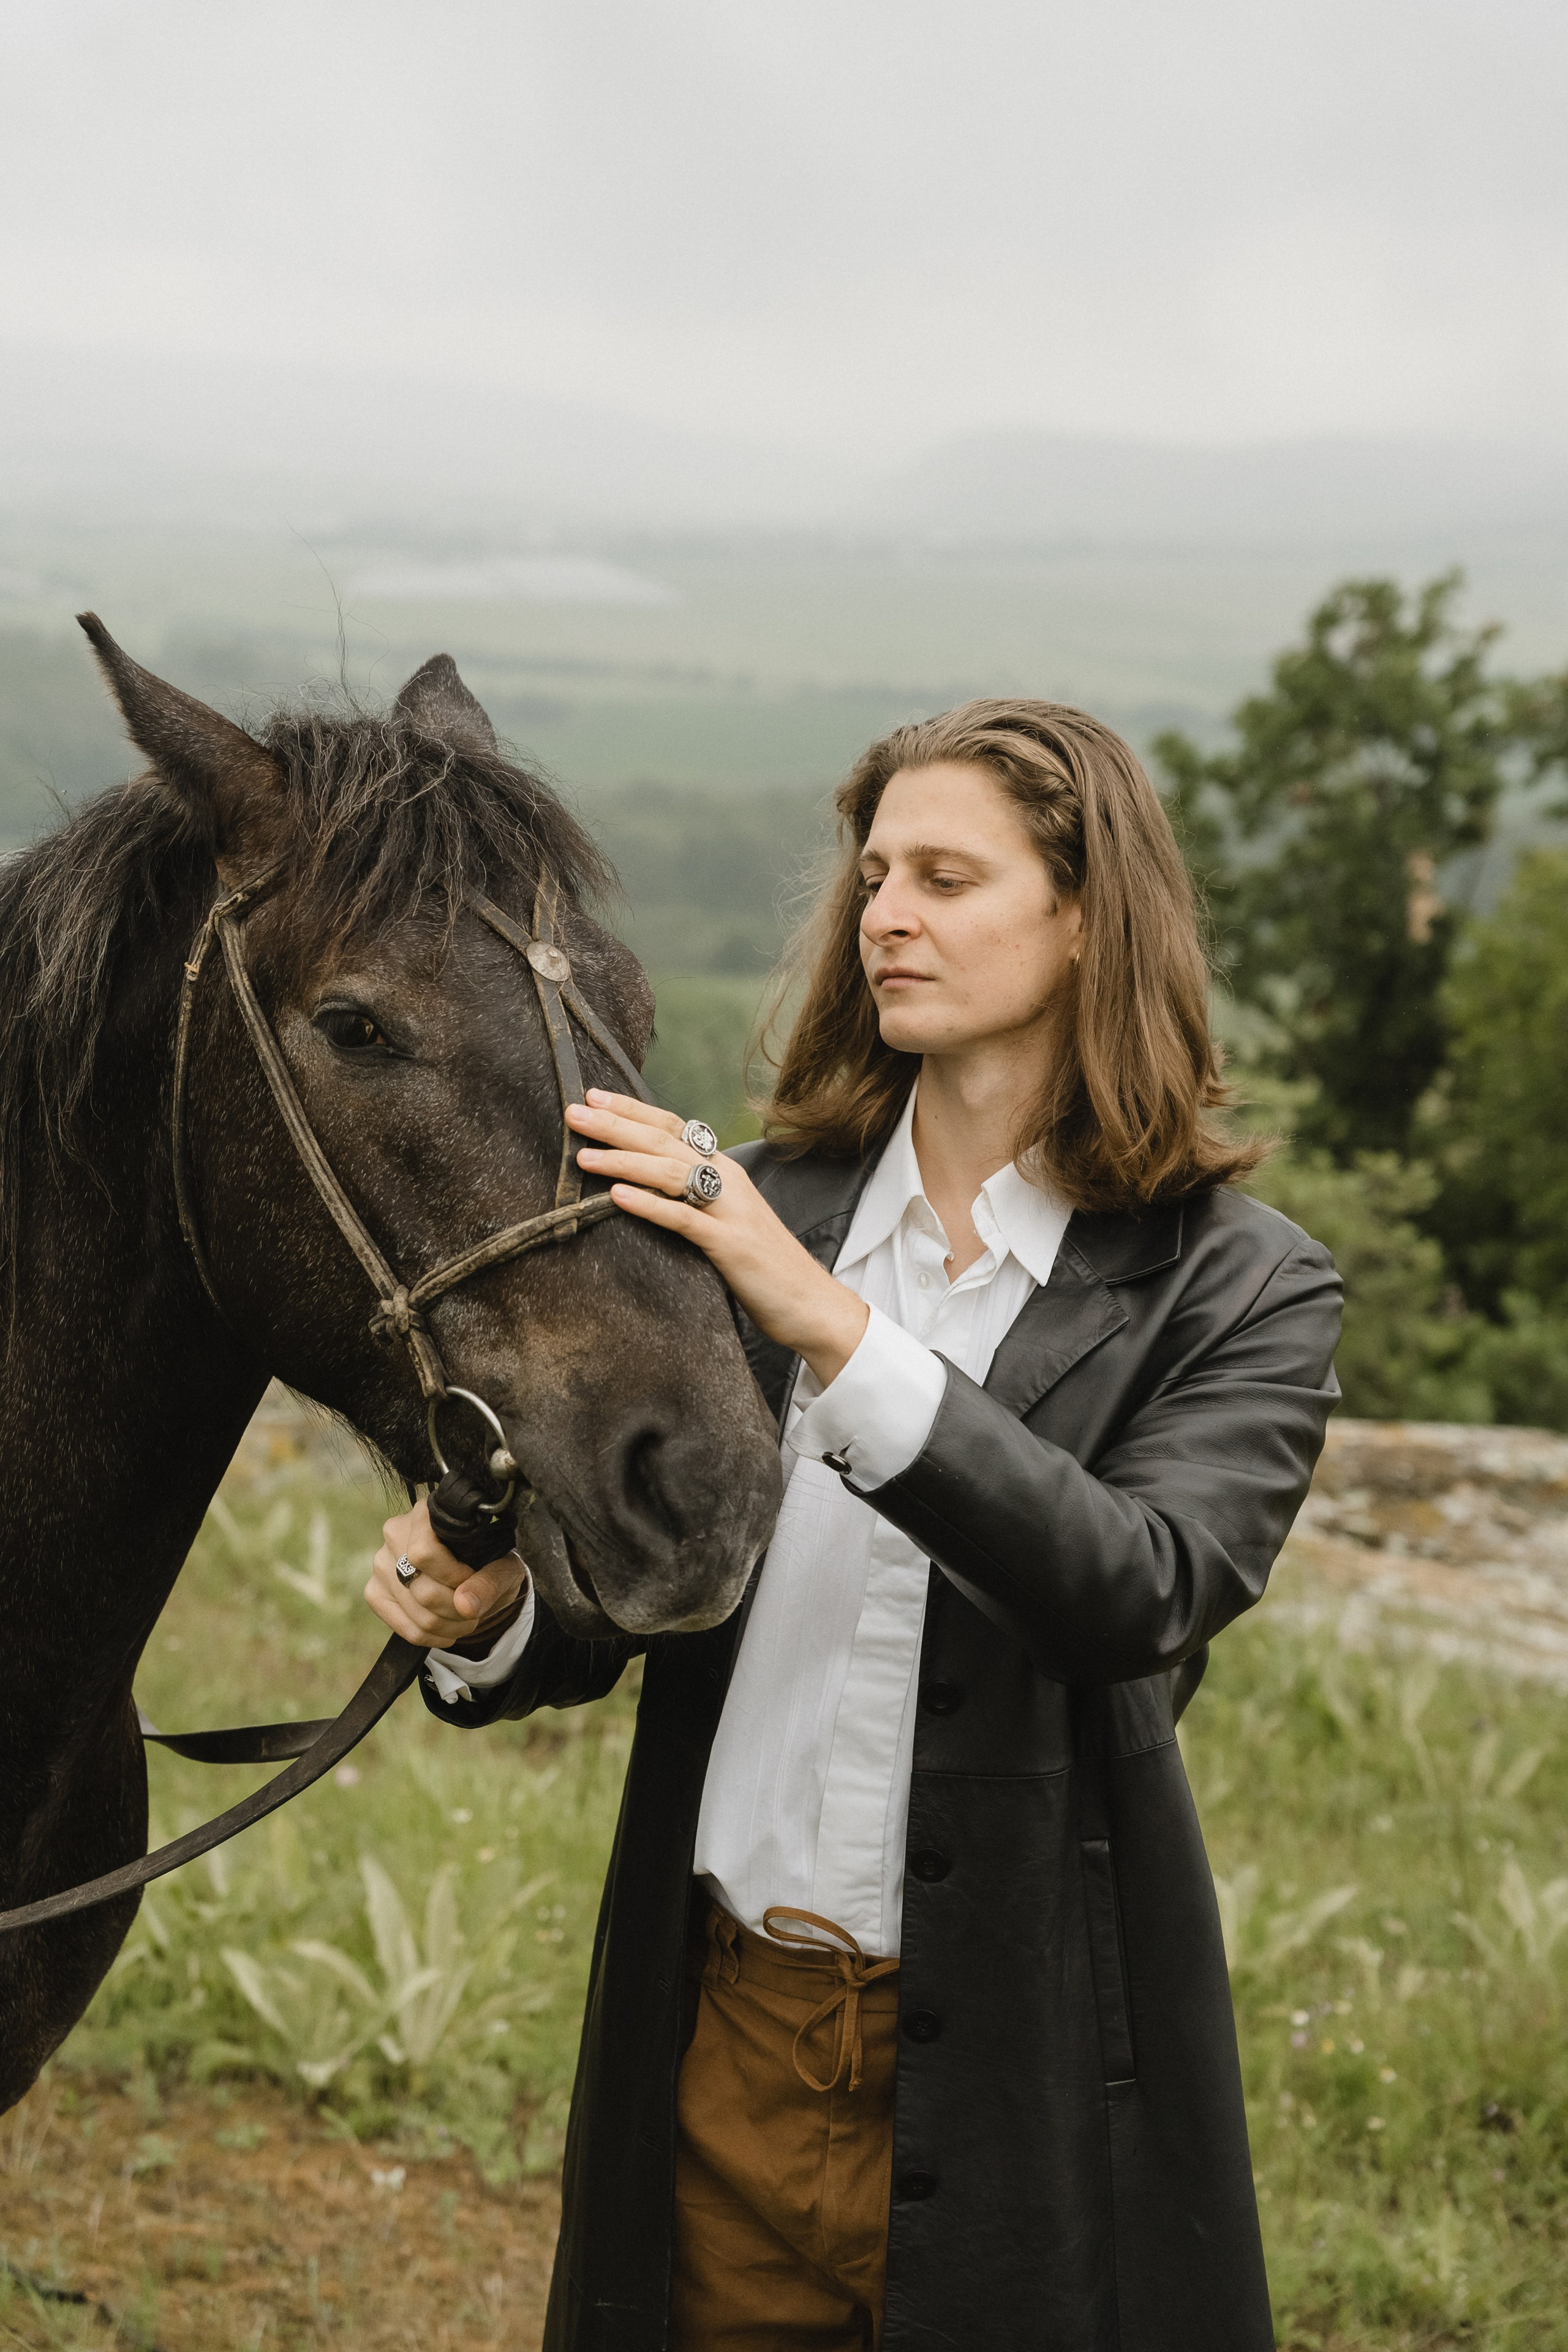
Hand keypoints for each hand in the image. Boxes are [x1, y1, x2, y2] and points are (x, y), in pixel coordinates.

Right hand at [365, 1499, 528, 1651]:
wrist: (473, 1574)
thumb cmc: (489, 1562)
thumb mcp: (502, 1567)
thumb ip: (489, 1582)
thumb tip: (465, 1606)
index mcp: (425, 1513)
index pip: (423, 1553)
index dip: (453, 1576)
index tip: (472, 1579)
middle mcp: (395, 1533)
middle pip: (421, 1589)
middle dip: (457, 1609)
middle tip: (475, 1609)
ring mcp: (381, 1564)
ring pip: (415, 1612)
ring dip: (449, 1626)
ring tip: (465, 1619)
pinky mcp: (375, 1593)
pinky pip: (404, 1629)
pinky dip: (432, 1636)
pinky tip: (448, 1629)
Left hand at [566, 1091, 869, 1386]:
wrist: (811, 1304)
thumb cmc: (764, 1266)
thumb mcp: (727, 1222)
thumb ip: (695, 1199)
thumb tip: (646, 1188)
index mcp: (726, 1172)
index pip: (674, 1128)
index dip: (634, 1110)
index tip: (593, 1097)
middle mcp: (728, 1181)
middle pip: (666, 1142)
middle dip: (617, 1125)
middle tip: (572, 1112)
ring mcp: (730, 1211)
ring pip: (671, 1173)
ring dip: (624, 1161)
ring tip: (584, 1155)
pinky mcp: (730, 1245)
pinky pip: (683, 1219)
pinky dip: (649, 1204)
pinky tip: (617, 1196)